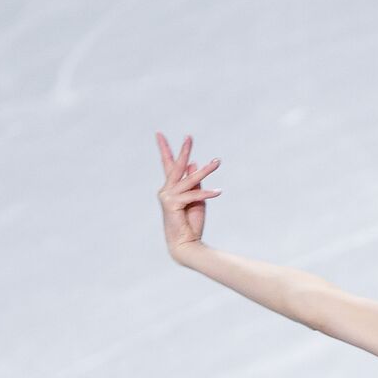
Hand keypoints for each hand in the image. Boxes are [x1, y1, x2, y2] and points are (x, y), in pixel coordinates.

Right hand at [155, 131, 220, 261]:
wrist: (186, 243)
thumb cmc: (191, 222)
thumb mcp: (197, 199)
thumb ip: (195, 182)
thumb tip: (195, 164)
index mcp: (171, 188)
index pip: (168, 165)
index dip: (165, 149)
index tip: (159, 134)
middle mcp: (166, 190)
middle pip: (176, 167)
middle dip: (183, 151)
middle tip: (189, 136)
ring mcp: (167, 196)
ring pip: (189, 179)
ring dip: (205, 171)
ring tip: (217, 162)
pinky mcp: (172, 204)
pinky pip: (193, 195)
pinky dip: (206, 193)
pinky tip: (218, 191)